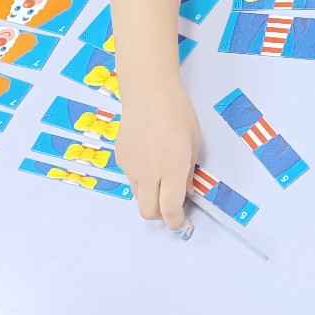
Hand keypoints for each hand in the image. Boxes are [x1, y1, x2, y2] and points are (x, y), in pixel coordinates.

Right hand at [116, 78, 200, 229]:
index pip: (170, 209)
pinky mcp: (121, 159)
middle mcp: (149, 173)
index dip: (176, 222)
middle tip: (172, 205)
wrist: (148, 90)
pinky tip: (149, 156)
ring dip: (151, 196)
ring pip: (139, 196)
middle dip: (161, 215)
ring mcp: (131, 167)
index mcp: (172, 169)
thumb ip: (189, 172)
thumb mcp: (194, 142)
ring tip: (162, 176)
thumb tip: (187, 193)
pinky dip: (142, 178)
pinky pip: (132, 178)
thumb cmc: (178, 112)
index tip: (181, 224)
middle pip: (149, 212)